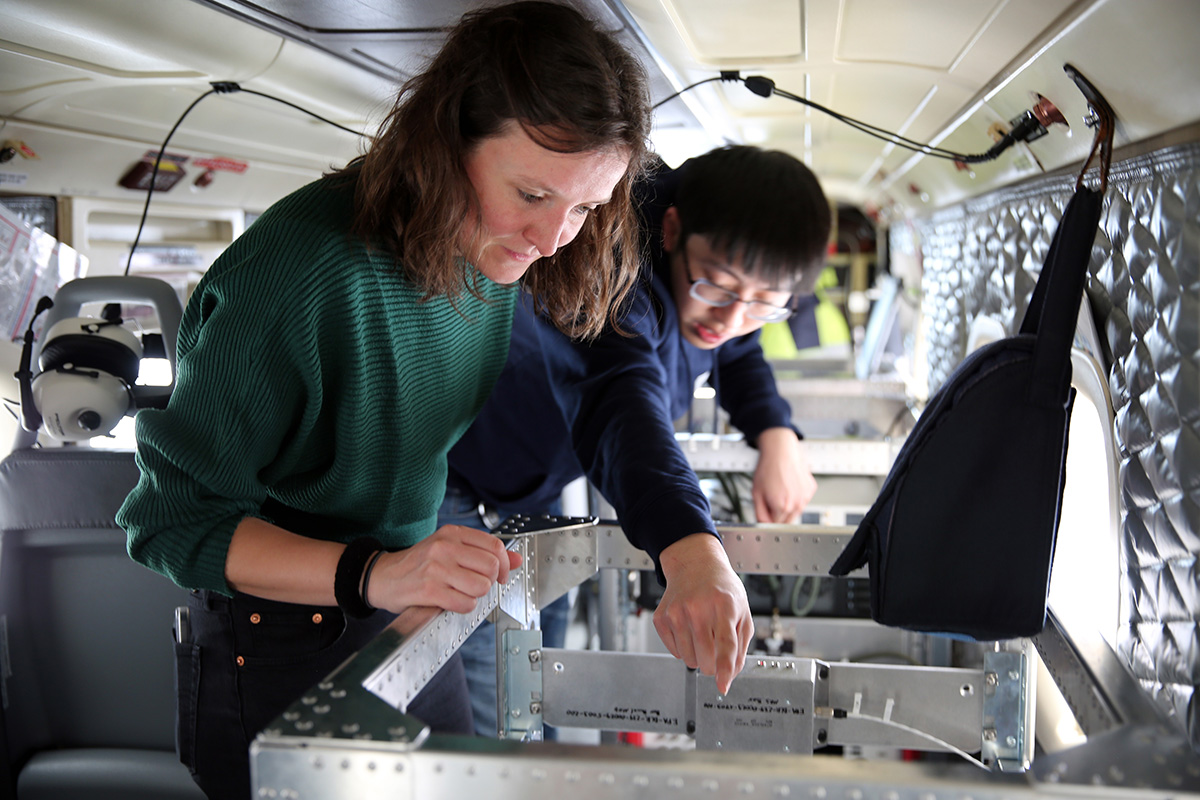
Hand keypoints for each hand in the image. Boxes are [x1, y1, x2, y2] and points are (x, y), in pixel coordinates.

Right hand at [363, 524, 520, 614]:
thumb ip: (483, 552)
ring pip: (481, 587)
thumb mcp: (449, 549)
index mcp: (452, 533)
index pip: (495, 546)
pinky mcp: (429, 590)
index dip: (505, 565)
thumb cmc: (418, 564)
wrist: (381, 576)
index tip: (501, 576)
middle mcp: (445, 547)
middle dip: (490, 582)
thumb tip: (516, 559)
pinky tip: (452, 602)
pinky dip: (464, 607)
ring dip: (476, 596)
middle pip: (492, 567)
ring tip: (461, 592)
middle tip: (476, 585)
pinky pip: (465, 603)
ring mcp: (436, 568)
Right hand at [654, 533, 752, 694]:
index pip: (725, 644)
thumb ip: (740, 645)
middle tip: (716, 650)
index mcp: (725, 605)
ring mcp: (677, 612)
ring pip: (689, 659)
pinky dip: (683, 648)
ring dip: (698, 657)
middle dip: (714, 664)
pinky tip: (688, 629)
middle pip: (706, 658)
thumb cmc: (722, 589)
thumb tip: (731, 674)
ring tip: (702, 635)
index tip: (723, 685)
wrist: (695, 565)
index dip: (724, 668)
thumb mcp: (742, 611)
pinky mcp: (661, 617)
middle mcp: (698, 607)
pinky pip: (674, 652)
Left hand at [752, 427, 817, 522]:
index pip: (775, 525)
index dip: (768, 517)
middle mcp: (797, 504)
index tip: (765, 509)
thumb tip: (763, 525)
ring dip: (788, 506)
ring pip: (796, 511)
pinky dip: (796, 496)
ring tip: (780, 490)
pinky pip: (802, 500)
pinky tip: (789, 485)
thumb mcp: (756, 493)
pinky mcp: (811, 490)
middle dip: (778, 514)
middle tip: (771, 498)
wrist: (781, 450)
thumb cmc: (768, 468)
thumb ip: (760, 513)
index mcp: (783, 507)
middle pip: (787, 521)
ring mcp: (806, 497)